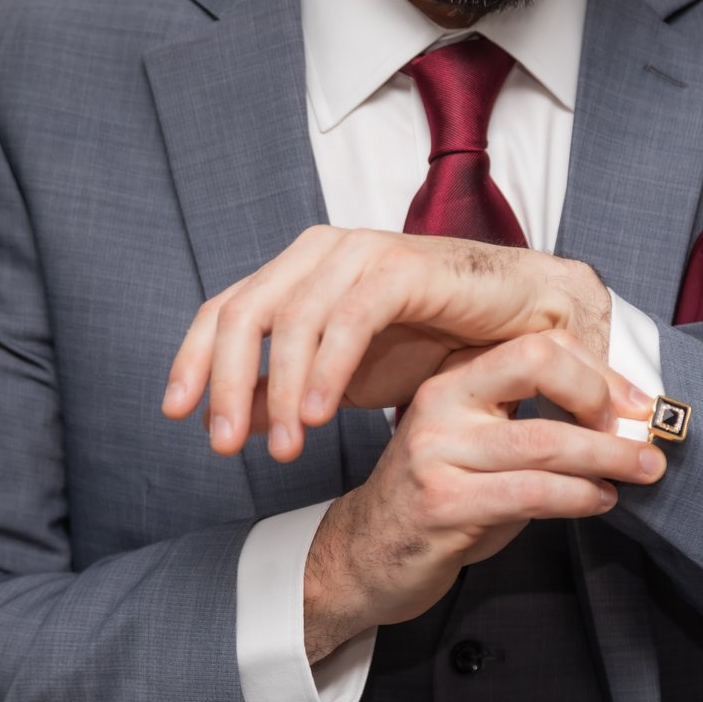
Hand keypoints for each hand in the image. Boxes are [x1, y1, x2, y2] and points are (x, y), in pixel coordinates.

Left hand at [160, 226, 611, 459]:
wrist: (525, 320)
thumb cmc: (441, 342)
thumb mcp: (351, 375)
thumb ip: (294, 387)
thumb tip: (240, 420)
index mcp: (300, 273)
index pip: (226, 310)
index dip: (195, 360)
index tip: (177, 414)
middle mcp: (322, 254)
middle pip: (245, 313)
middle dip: (226, 382)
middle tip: (223, 446)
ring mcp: (362, 254)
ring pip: (292, 317)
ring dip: (278, 387)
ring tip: (282, 448)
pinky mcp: (404, 266)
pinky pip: (350, 316)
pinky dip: (326, 367)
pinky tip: (315, 414)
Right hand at [300, 331, 663, 662]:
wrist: (364, 555)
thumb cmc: (435, 498)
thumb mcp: (477, 443)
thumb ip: (530, 422)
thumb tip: (615, 418)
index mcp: (452, 377)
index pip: (537, 345)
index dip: (598, 371)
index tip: (634, 403)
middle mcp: (441, 403)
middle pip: (538, 366)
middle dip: (604, 399)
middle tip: (644, 434)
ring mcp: (437, 451)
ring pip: (545, 440)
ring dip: (608, 456)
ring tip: (642, 470)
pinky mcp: (443, 503)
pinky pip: (530, 492)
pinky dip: (578, 496)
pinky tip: (598, 500)